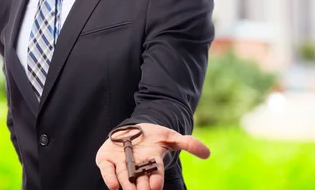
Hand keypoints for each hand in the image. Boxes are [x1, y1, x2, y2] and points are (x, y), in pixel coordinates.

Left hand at [95, 123, 209, 189]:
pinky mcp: (106, 159)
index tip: (155, 187)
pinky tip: (113, 186)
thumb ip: (188, 144)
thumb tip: (208, 153)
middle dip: (141, 187)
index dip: (155, 180)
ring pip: (124, 177)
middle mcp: (136, 167)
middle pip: (139, 180)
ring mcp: (120, 164)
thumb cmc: (154, 137)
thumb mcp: (171, 137)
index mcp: (152, 163)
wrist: (134, 131)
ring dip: (126, 185)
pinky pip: (107, 170)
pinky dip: (109, 177)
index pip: (155, 173)